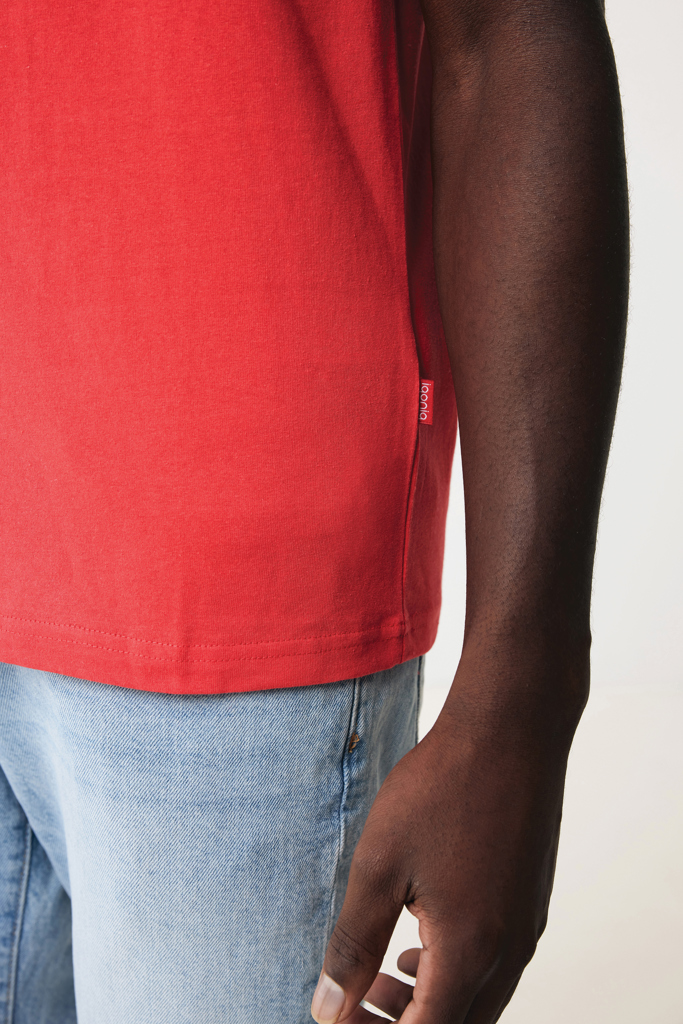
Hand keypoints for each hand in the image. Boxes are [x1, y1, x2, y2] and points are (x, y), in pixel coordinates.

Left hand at [311, 656, 583, 1022]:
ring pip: (479, 998)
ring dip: (430, 1002)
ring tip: (383, 977)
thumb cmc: (443, 788)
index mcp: (469, 950)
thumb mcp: (380, 864)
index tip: (341, 1019)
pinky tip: (422, 937)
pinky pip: (495, 964)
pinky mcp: (530, 901)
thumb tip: (327, 1009)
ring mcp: (526, 926)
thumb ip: (353, 943)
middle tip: (357, 1001)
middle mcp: (507, 951)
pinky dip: (456, 972)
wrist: (510, 730)